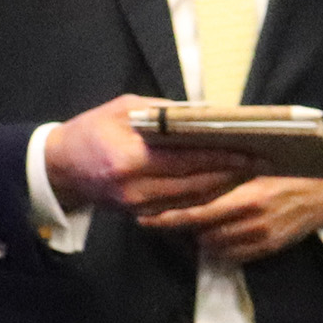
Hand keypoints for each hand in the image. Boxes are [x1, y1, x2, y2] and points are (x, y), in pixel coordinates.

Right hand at [44, 93, 253, 215]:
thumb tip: (206, 115)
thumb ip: (164, 113)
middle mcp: (135, 189)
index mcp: (128, 159)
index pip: (186, 160)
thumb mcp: (124, 108)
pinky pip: (182, 206)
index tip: (250, 150)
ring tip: (251, 170)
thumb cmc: (91, 129)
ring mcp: (138, 207)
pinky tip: (226, 183)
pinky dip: (207, 195)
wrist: (59, 168)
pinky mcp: (140, 215)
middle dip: (232, 173)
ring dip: (225, 187)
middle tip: (263, 161)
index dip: (221, 157)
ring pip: (193, 200)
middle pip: (196, 184)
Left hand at [139, 175, 322, 263]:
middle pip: (203, 234)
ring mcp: (261, 239)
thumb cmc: (290, 170)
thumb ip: (227, 169)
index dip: (171, 219)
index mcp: (248, 197)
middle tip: (169, 217)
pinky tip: (218, 234)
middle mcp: (253, 222)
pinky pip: (233, 256)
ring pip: (215, 247)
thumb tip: (191, 167)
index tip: (149, 219)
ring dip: (202, 237)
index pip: (200, 214)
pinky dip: (220, 247)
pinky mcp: (268, 249)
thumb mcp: (259, 164)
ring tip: (198, 223)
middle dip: (185, 228)